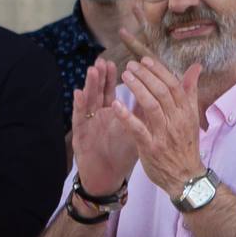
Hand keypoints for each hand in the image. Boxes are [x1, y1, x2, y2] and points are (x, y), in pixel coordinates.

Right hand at [70, 59, 137, 196]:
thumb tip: (157, 93)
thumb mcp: (135, 130)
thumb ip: (142, 111)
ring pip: (88, 100)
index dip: (116, 76)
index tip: (121, 63)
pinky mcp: (80, 135)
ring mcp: (87, 123)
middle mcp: (97, 114)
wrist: (106, 176)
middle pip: (99, 91)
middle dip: (102, 76)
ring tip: (93, 70)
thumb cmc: (120, 153)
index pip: (112, 89)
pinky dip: (78, 106)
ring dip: (90, 85)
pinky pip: (79, 118)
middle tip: (104, 60)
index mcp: (110, 112)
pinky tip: (78, 94)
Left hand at [120, 57, 206, 194]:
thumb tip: (196, 67)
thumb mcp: (192, 118)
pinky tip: (116, 105)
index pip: (174, 85)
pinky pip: (138, 129)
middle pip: (162, 92)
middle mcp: (177, 120)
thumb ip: (190, 92)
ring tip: (124, 76)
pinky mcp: (151, 148)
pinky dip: (127, 116)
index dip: (159, 71)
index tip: (145, 60)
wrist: (186, 177)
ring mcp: (164, 134)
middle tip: (130, 65)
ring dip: (137, 88)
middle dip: (145, 76)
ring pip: (151, 106)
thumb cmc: (186, 145)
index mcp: (186, 112)